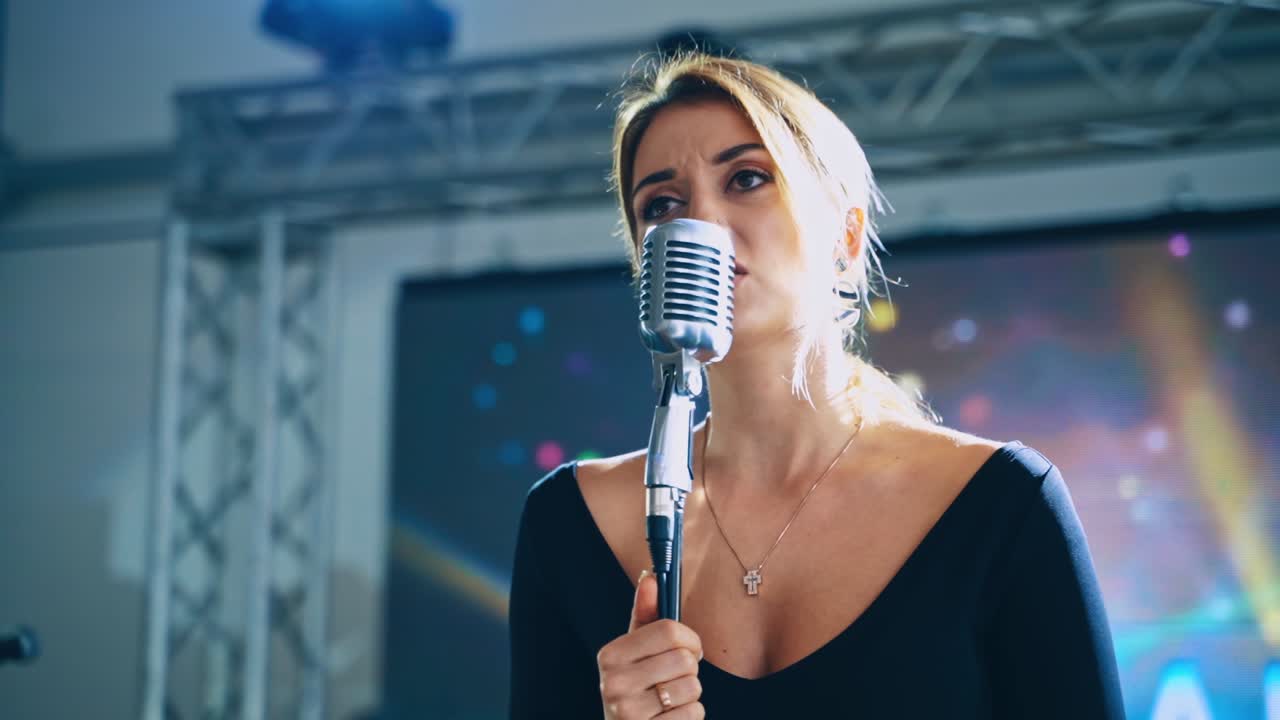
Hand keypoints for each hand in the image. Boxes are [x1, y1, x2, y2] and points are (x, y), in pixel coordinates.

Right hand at [597, 570, 704, 718]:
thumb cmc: (636, 688)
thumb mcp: (635, 652)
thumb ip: (644, 616)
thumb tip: (650, 577)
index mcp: (610, 655)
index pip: (669, 630)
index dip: (689, 638)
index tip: (689, 647)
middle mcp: (614, 683)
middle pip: (684, 659)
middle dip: (689, 669)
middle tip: (674, 678)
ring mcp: (628, 712)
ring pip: (692, 687)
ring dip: (691, 694)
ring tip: (671, 699)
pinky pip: (693, 713)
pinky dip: (690, 715)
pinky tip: (671, 717)